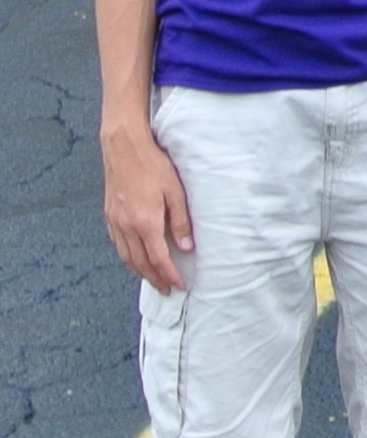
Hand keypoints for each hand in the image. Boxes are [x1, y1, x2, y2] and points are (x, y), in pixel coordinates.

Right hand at [101, 124, 193, 293]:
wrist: (123, 148)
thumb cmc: (153, 166)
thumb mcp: (175, 192)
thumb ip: (180, 222)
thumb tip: (186, 247)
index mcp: (144, 222)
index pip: (158, 258)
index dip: (169, 275)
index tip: (179, 285)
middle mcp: (126, 226)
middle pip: (139, 263)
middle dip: (154, 279)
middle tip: (167, 289)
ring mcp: (115, 221)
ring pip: (125, 256)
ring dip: (139, 271)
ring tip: (153, 279)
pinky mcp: (109, 214)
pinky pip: (117, 244)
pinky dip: (127, 256)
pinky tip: (135, 258)